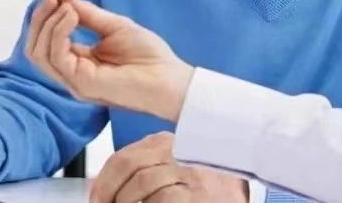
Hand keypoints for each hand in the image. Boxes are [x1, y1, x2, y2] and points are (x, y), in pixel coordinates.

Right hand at [26, 0, 193, 121]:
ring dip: (48, 23)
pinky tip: (71, 16)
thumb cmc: (149, 56)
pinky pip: (56, 57)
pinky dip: (58, 32)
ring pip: (39, 53)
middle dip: (39, 19)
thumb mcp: (114, 26)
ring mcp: (75, 81)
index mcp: (79, 63)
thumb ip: (88, 14)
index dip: (46, 16)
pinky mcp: (82, 84)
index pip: (46, 42)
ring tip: (64, 5)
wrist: (171, 79)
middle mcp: (72, 74)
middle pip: (36, 49)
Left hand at [90, 132, 247, 202]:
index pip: (126, 156)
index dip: (103, 180)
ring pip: (142, 183)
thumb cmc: (211, 193)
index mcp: (172, 145)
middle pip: (129, 165)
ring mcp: (193, 175)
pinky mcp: (199, 195)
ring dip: (124, 202)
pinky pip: (163, 198)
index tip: (96, 198)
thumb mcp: (179, 175)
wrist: (245, 194)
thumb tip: (107, 190)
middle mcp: (182, 154)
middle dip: (106, 191)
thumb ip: (151, 173)